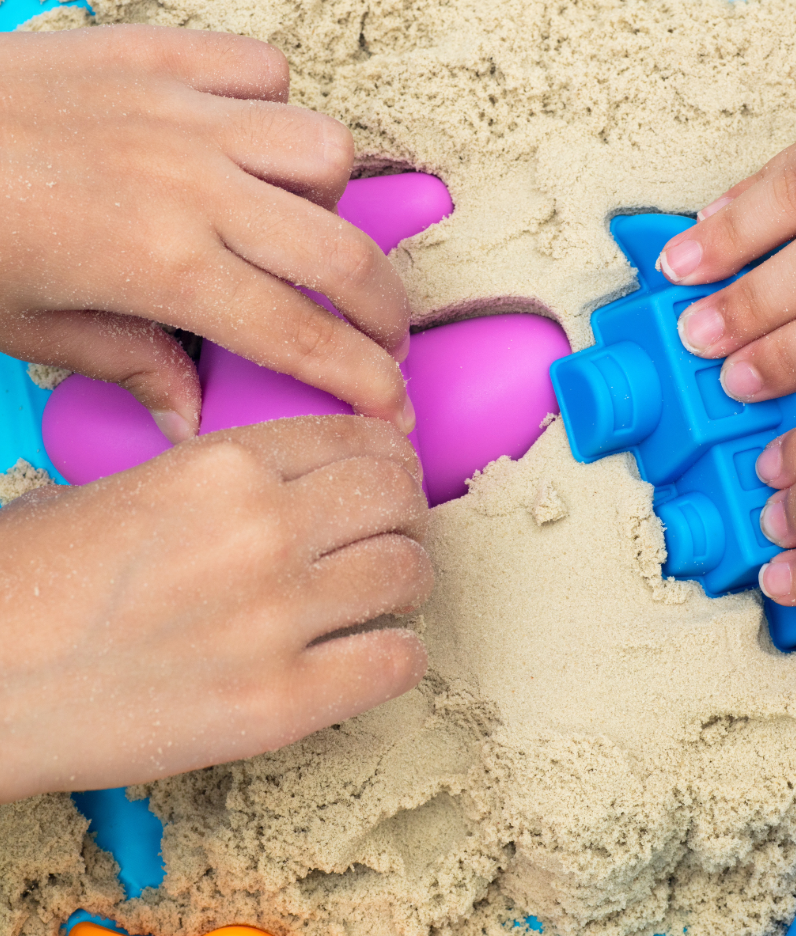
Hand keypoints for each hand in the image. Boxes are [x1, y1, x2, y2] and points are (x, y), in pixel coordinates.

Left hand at [0, 25, 412, 441]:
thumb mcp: (26, 328)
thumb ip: (128, 365)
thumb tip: (191, 412)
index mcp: (158, 264)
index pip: (296, 333)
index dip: (359, 379)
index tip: (391, 406)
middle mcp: (189, 184)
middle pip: (340, 251)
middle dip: (383, 307)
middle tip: (381, 335)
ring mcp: (179, 112)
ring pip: (321, 148)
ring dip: (327, 199)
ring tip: (300, 226)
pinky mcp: (157, 56)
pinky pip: (260, 69)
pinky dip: (271, 106)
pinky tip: (246, 140)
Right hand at [0, 415, 431, 802]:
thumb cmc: (33, 585)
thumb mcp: (126, 487)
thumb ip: (222, 476)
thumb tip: (300, 481)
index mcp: (223, 466)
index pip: (358, 438)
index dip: (390, 455)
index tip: (394, 472)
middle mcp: (263, 530)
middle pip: (397, 497)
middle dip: (405, 510)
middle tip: (394, 528)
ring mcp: (276, 619)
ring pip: (408, 570)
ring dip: (409, 576)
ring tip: (388, 588)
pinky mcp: (279, 705)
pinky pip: (396, 661)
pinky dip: (400, 652)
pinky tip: (376, 649)